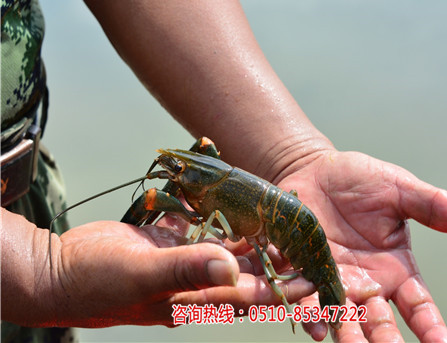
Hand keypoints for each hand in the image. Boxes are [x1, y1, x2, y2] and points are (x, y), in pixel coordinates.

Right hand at [48, 217, 314, 326]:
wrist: (61, 270)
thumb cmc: (98, 281)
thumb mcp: (143, 275)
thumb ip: (187, 270)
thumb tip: (234, 270)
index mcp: (196, 300)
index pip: (254, 296)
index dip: (287, 290)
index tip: (317, 279)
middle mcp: (198, 285)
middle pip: (251, 278)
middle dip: (283, 268)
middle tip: (312, 250)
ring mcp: (186, 265)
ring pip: (233, 256)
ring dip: (260, 247)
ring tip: (289, 230)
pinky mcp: (174, 245)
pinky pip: (209, 237)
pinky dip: (228, 228)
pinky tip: (246, 214)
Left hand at [270, 148, 446, 341]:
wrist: (313, 170)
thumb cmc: (359, 179)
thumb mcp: (397, 189)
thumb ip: (430, 205)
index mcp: (394, 268)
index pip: (418, 305)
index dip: (431, 327)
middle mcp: (364, 283)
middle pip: (378, 322)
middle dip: (384, 341)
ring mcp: (332, 280)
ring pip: (340, 317)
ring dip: (345, 334)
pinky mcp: (302, 271)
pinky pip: (304, 297)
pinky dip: (307, 312)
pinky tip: (313, 325)